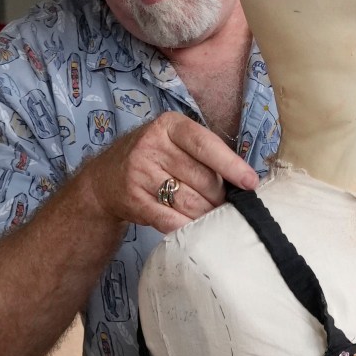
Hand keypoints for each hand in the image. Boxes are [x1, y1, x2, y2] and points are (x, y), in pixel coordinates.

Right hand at [82, 113, 258, 236]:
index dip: (231, 165)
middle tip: (222, 205)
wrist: (105, 178)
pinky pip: (170, 219)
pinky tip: (195, 229)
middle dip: (218, 197)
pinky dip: (187, 227)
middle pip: (201, 178)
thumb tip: (242, 181)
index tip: (251, 182)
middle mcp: (152, 145)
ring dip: (205, 214)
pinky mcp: (134, 199)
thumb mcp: (173, 142)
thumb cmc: (153, 159)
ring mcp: (140, 172)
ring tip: (210, 217)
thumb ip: (203, 154)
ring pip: (189, 201)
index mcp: (169, 126)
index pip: (206, 145)